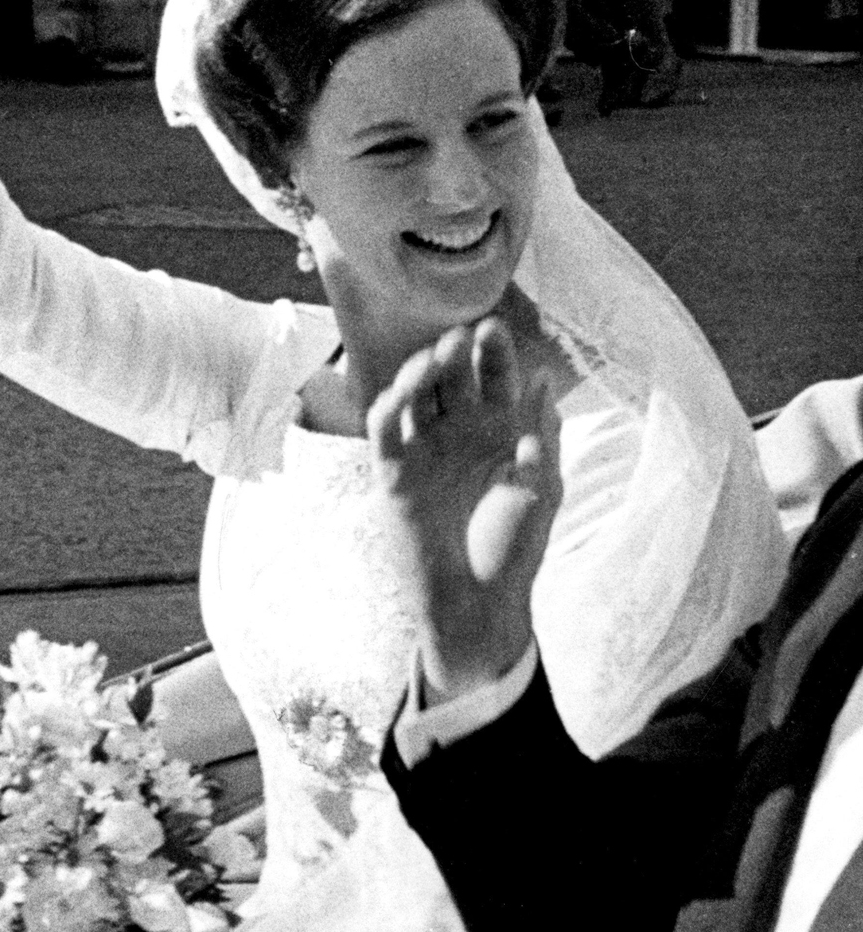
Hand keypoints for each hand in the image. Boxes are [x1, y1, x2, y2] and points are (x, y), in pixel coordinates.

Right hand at [368, 319, 560, 698]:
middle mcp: (458, 434)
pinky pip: (385, 431)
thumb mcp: (542, 489)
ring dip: (420, 372)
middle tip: (460, 335)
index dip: (493, 353)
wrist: (479, 603)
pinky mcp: (394, 474)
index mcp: (498, 433)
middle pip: (451, 378)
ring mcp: (424, 451)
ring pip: (414, 395)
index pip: (493, 378)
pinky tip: (403, 392)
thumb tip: (546, 380)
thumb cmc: (516, 550)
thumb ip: (543, 436)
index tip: (493, 328)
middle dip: (455, 353)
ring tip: (435, 356)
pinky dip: (389, 406)